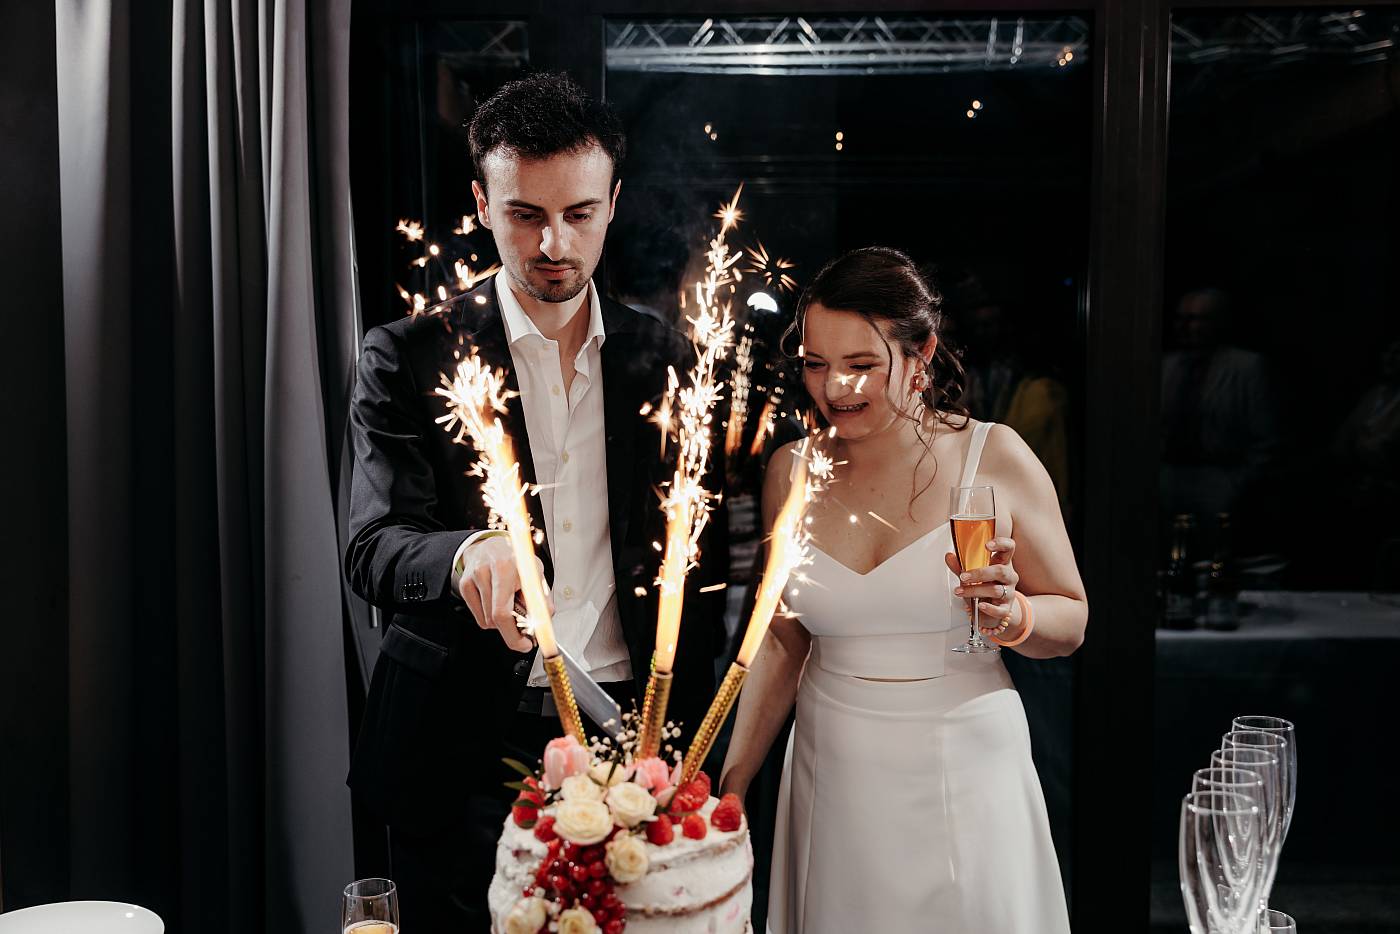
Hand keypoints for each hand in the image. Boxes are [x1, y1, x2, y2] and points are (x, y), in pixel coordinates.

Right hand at [457, 536, 552, 651]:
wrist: (491, 544)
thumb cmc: (516, 560)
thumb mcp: (536, 573)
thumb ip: (542, 597)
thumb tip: (545, 621)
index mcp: (507, 567)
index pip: (505, 611)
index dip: (515, 634)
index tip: (526, 644)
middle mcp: (487, 571)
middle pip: (495, 619)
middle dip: (512, 634)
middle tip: (523, 637)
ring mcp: (473, 579)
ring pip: (488, 621)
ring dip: (503, 623)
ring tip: (511, 606)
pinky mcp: (465, 586)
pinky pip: (479, 617)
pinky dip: (491, 618)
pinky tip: (497, 603)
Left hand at [945, 537, 1023, 638]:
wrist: (990, 610)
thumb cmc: (983, 587)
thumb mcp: (971, 574)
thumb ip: (960, 566)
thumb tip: (949, 556)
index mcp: (1002, 562)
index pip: (1009, 548)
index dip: (1001, 544)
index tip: (987, 545)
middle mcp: (1009, 576)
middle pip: (1001, 571)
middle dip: (980, 573)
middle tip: (963, 576)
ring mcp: (1009, 593)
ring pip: (996, 590)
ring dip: (976, 590)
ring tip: (960, 591)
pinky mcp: (1006, 608)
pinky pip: (1001, 610)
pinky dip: (990, 608)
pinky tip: (980, 605)